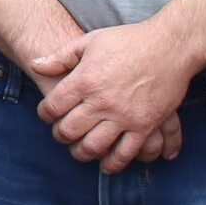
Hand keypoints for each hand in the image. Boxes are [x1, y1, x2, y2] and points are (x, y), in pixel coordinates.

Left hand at [40, 19, 195, 171]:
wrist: (170, 46)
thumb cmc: (129, 41)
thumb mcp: (91, 41)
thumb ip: (61, 56)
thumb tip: (35, 65)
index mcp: (85, 80)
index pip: (53, 107)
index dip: (44, 114)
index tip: (47, 115)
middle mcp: (101, 101)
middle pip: (69, 131)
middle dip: (60, 135)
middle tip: (61, 134)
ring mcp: (124, 116)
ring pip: (93, 147)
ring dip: (82, 153)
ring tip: (80, 150)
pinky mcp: (144, 126)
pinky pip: (125, 153)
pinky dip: (113, 163)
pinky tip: (106, 164)